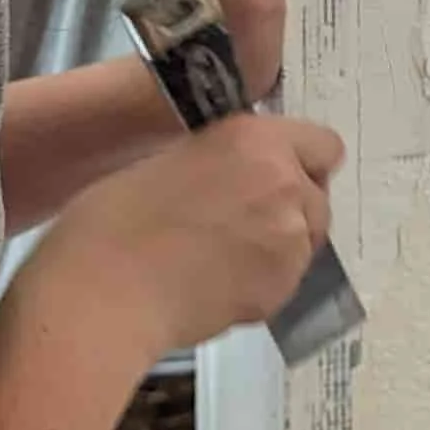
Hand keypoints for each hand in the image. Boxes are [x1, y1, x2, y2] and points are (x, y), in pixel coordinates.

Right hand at [42, 114, 342, 358]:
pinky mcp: (281, 290)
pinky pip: (286, 282)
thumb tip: (235, 177)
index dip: (300, 164)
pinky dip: (262, 285)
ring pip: (306, 243)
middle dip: (289, 210)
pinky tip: (214, 287)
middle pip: (317, 198)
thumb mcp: (171, 159)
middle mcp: (285, 182)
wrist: (106, 291)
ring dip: (277, 250)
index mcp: (255, 139)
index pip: (323, 145)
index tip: (274, 177)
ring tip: (219, 262)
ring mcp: (289, 240)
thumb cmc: (112, 219)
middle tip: (238, 227)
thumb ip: (222, 163)